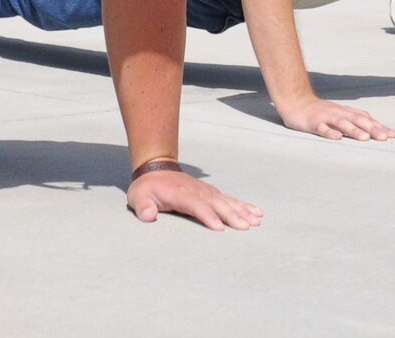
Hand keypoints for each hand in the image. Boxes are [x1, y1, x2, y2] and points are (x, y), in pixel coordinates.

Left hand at [125, 169, 262, 230]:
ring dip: (242, 211)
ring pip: (227, 201)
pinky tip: (257, 212)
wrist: (156, 167)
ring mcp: (206, 191)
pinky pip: (230, 199)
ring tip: (257, 221)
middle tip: (246, 227)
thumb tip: (149, 215)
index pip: (196, 205)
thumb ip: (143, 206)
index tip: (219, 227)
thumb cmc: (147, 187)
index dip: (207, 216)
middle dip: (232, 215)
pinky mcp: (212, 193)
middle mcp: (197, 191)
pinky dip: (244, 205)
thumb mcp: (138, 196)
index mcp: (180, 194)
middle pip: (217, 204)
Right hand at [276, 96, 394, 140]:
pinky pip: (322, 128)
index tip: (393, 135)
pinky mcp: (313, 123)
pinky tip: (337, 138)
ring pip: (342, 123)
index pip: (366, 119)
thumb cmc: (320, 112)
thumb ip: (354, 120)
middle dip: (372, 129)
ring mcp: (326, 117)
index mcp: (346, 113)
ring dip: (354, 131)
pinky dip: (329, 133)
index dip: (379, 126)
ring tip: (365, 138)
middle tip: (385, 138)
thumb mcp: (339, 114)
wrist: (295, 102)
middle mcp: (339, 113)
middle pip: (358, 120)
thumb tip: (373, 129)